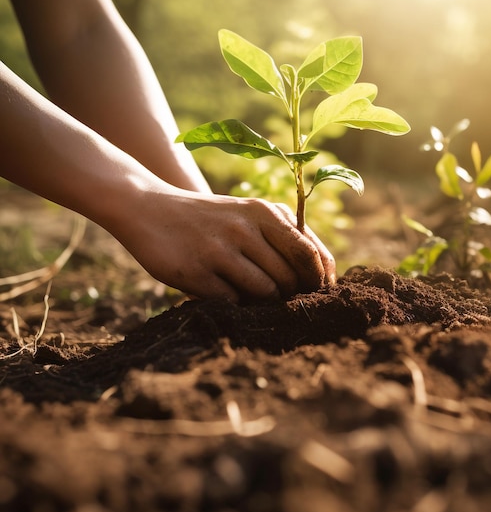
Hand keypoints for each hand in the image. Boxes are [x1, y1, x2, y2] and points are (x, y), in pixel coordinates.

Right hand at [112, 189, 335, 301]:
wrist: (149, 208)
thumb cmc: (211, 218)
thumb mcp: (248, 213)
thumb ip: (283, 234)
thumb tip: (321, 273)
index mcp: (264, 211)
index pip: (309, 252)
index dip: (320, 278)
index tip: (319, 291)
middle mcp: (245, 228)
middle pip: (290, 277)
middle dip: (291, 294)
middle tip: (281, 296)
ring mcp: (220, 250)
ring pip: (266, 292)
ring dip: (263, 301)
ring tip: (250, 292)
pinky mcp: (196, 272)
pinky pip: (233, 301)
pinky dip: (234, 303)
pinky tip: (224, 291)